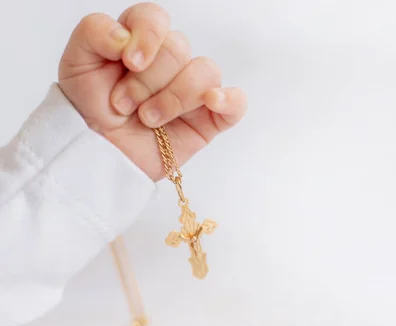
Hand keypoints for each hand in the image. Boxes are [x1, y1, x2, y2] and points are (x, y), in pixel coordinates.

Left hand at [58, 3, 246, 180]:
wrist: (98, 155)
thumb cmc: (90, 110)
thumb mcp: (75, 64)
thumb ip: (93, 32)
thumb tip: (125, 36)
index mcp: (142, 41)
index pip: (155, 18)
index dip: (147, 36)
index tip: (129, 62)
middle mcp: (171, 62)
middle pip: (178, 48)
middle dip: (147, 80)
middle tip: (124, 104)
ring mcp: (194, 90)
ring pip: (205, 71)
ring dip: (173, 97)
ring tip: (148, 119)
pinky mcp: (210, 118)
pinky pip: (237, 101)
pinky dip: (229, 99)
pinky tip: (212, 102)